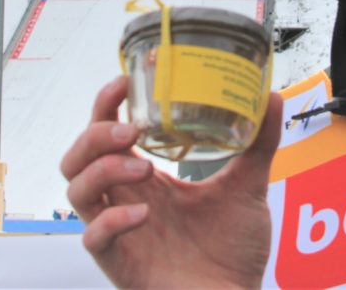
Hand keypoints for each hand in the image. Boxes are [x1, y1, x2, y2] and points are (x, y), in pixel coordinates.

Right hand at [60, 75, 283, 288]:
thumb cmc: (233, 251)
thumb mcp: (248, 186)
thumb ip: (257, 143)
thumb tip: (269, 96)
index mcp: (146, 179)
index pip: (107, 133)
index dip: (106, 105)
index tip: (125, 82)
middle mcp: (124, 200)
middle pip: (76, 158)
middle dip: (96, 135)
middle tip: (131, 131)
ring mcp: (119, 233)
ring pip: (77, 192)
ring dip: (102, 170)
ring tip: (143, 166)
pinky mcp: (121, 264)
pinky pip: (94, 239)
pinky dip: (112, 221)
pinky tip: (143, 213)